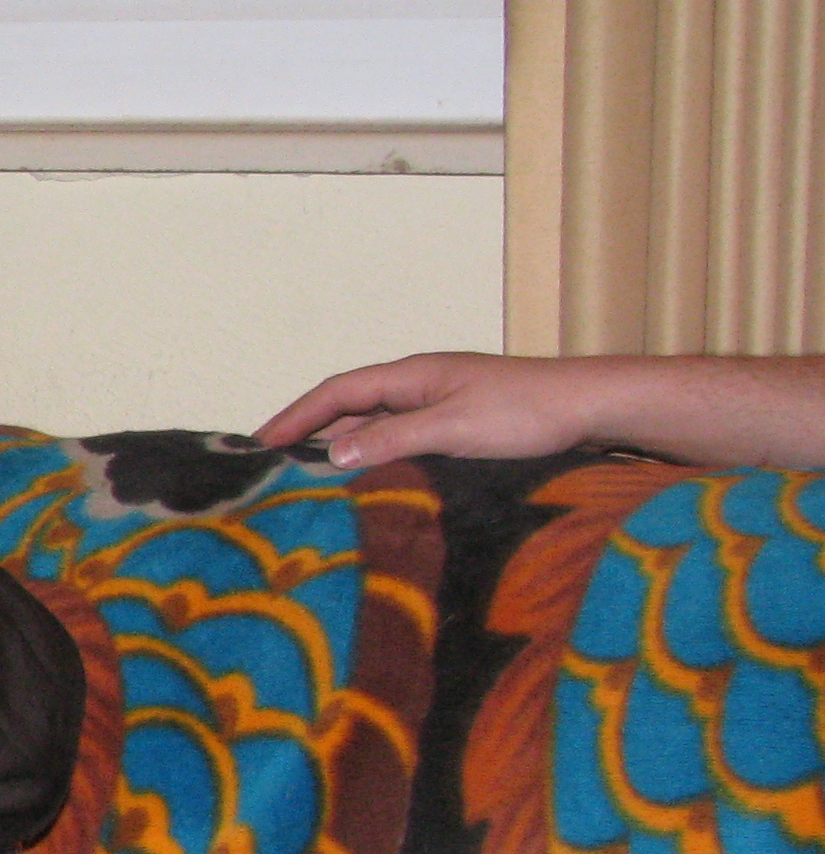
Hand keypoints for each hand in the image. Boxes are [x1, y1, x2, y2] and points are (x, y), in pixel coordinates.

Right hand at [255, 353, 613, 468]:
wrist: (594, 406)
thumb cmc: (527, 412)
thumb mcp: (453, 427)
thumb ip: (392, 439)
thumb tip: (334, 453)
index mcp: (412, 375)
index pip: (337, 392)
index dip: (296, 415)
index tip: (261, 441)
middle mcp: (421, 384)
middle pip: (352, 406)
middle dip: (312, 430)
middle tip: (276, 463)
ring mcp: (443, 403)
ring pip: (378, 423)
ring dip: (345, 445)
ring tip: (314, 476)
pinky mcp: (464, 423)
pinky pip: (404, 437)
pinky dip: (378, 454)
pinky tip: (376, 478)